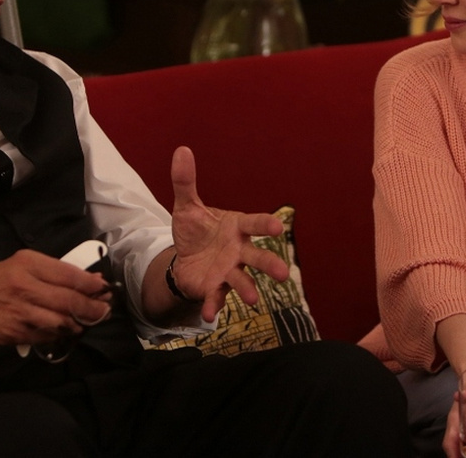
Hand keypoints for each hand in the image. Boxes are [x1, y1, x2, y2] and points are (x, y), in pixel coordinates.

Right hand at [0, 249, 113, 344]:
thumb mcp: (26, 264)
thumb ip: (58, 271)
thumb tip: (92, 280)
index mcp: (29, 264)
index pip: (69, 276)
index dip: (92, 285)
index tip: (105, 289)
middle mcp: (24, 287)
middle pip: (69, 301)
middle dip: (93, 308)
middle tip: (104, 310)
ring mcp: (19, 312)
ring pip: (61, 322)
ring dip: (78, 324)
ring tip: (85, 321)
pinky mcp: (15, 333)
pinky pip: (47, 336)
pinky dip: (60, 334)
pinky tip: (65, 330)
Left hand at [168, 145, 288, 321]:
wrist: (184, 258)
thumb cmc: (195, 230)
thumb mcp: (187, 205)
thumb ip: (185, 181)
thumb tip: (181, 150)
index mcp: (236, 226)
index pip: (254, 223)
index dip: (265, 224)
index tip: (278, 226)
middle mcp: (238, 250)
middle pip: (258, 257)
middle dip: (270, 264)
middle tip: (284, 274)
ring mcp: (229, 271)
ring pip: (243, 280)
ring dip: (248, 290)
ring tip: (253, 300)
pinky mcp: (215, 287)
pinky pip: (217, 297)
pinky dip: (213, 305)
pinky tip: (209, 315)